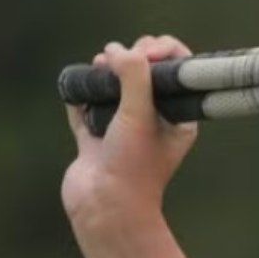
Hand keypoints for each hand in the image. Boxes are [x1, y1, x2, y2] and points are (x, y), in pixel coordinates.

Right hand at [62, 36, 198, 228]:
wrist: (104, 208)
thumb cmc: (133, 166)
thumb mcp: (140, 114)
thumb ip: (135, 77)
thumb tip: (118, 49)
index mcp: (177, 116)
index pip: (179, 71)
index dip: (164, 51)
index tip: (145, 50)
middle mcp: (153, 119)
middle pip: (146, 73)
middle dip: (132, 57)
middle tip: (118, 58)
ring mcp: (122, 128)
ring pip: (116, 86)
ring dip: (107, 70)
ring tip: (99, 63)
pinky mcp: (94, 137)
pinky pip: (86, 106)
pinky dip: (82, 92)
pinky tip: (79, 84)